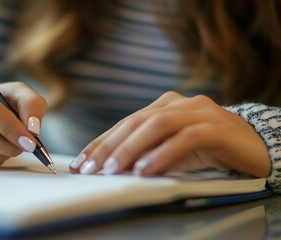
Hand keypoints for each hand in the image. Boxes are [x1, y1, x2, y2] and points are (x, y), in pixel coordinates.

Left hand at [69, 91, 270, 177]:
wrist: (257, 145)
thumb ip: (148, 151)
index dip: (101, 142)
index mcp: (165, 105)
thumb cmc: (210, 149)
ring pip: (157, 125)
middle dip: (108, 146)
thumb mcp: (173, 149)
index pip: (126, 123)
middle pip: (136, 122)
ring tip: (111, 169)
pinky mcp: (218, 127)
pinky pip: (186, 138)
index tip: (81, 161)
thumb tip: (112, 166)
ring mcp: (200, 112)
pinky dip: (163, 154)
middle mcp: (180, 103)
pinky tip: (146, 169)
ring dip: (130, 149)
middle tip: (89, 168)